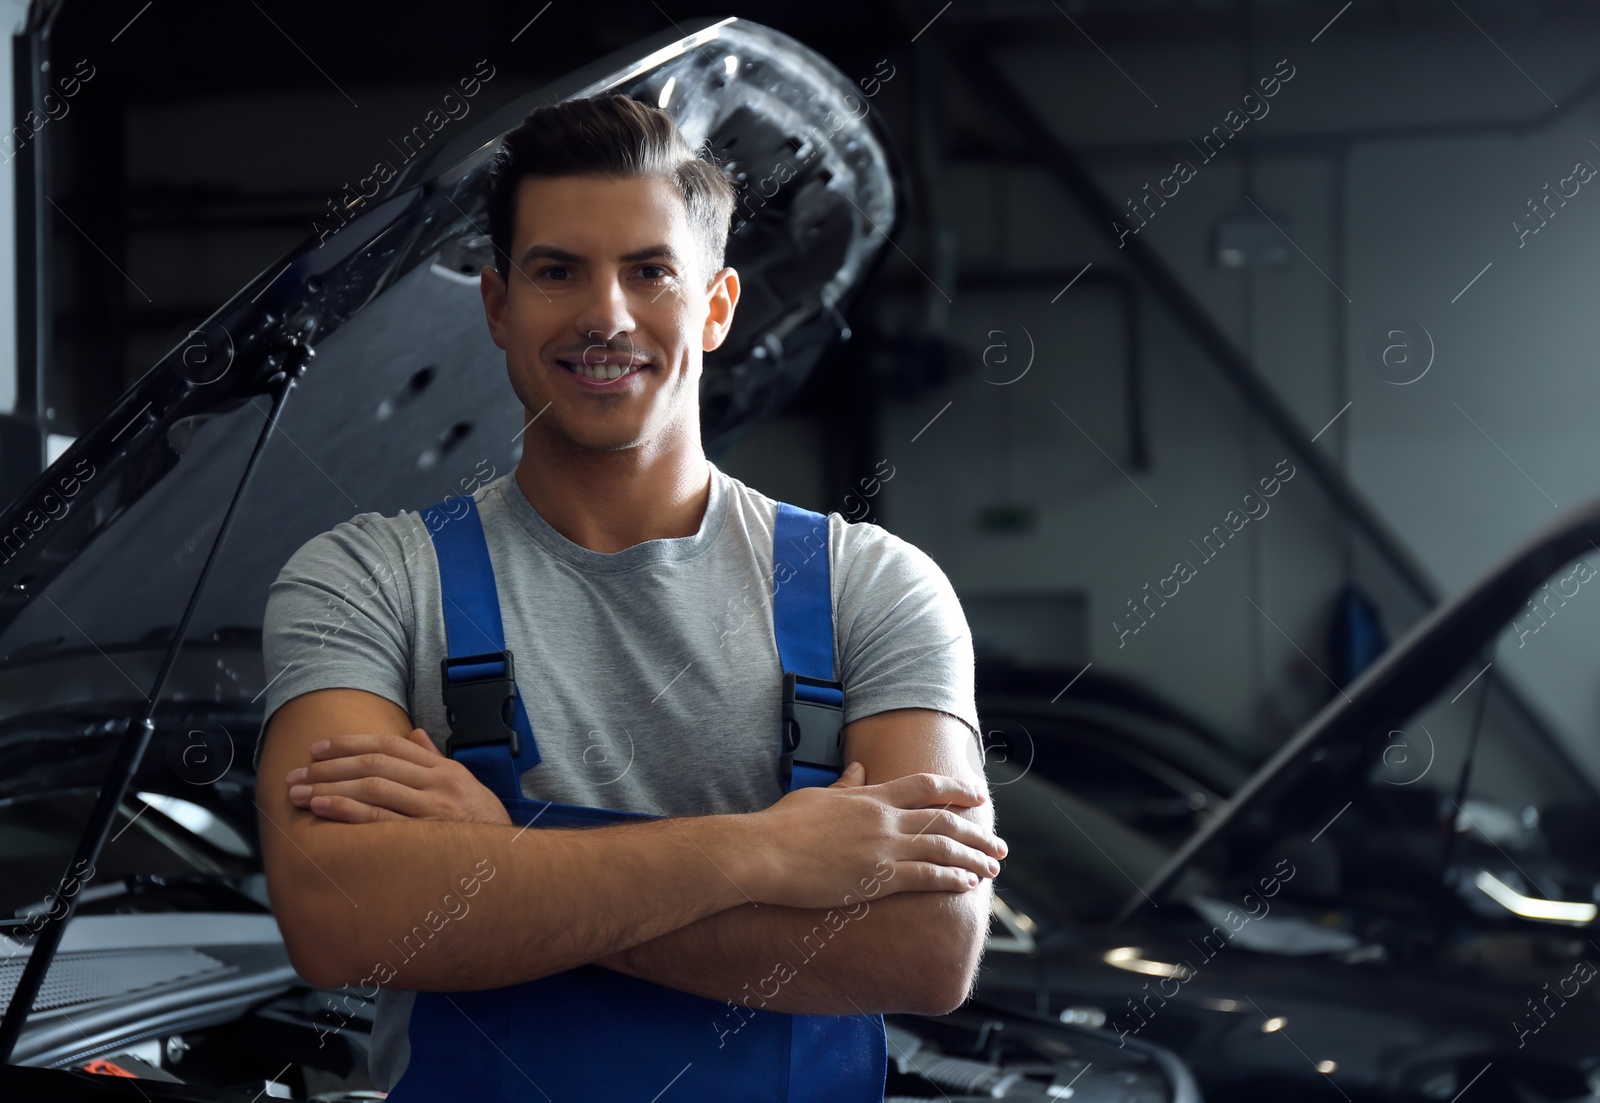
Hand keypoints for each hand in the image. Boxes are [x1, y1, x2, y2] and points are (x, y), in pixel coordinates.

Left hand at [286, 729, 511, 825]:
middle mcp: (439, 783)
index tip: (319, 748)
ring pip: (372, 787)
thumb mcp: (466, 787)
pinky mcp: (426, 835)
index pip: (391, 745)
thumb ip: (435, 761)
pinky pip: (379, 819)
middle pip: (374, 763)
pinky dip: (346, 810)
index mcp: (446, 769)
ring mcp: (433, 808)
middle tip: (297, 772)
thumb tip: (413, 735)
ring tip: (298, 792)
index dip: (350, 743)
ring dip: (329, 787)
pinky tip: (322, 808)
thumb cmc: (485, 828)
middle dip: (330, 766)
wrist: (514, 864)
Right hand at [741, 764, 1006, 909]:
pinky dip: (951, 879)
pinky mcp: (877, 877)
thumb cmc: (781, 827)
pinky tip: (968, 884)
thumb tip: (859, 770)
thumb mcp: (816, 797)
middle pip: (943, 820)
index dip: (956, 789)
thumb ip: (844, 785)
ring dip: (972, 858)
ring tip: (993, 867)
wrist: (763, 854)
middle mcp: (884, 819)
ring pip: (942, 848)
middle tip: (999, 844)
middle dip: (976, 832)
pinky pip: (926, 877)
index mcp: (870, 796)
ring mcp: (883, 848)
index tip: (978, 794)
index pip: (924, 786)